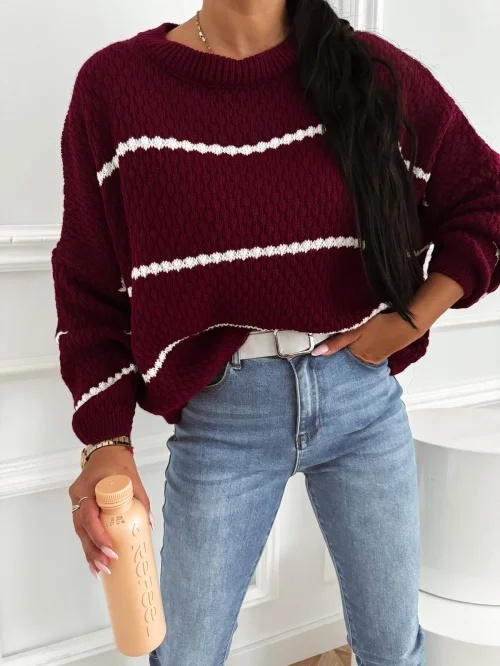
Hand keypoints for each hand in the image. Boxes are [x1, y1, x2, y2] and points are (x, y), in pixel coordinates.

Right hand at [69, 445, 151, 579]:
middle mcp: (79, 496)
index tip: (111, 549)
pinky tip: (93, 560)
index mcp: (90, 488)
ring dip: (89, 552)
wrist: (105, 450)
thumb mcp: (133, 479)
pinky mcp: (80, 505)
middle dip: (93, 550)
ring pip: (80, 531)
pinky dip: (88, 543)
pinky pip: (81, 527)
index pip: (90, 516)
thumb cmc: (118, 463)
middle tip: (106, 567)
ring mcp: (77, 501)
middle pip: (82, 529)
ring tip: (99, 570)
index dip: (99, 535)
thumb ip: (141, 500)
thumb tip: (148, 525)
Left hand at [311, 311, 425, 364]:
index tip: (323, 349)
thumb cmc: (380, 325)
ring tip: (354, 339)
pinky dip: (365, 348)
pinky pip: (370, 353)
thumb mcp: (355, 331)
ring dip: (355, 349)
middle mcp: (365, 362)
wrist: (407, 324)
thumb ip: (336, 342)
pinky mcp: (384, 353)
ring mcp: (376, 358)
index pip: (339, 358)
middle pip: (349, 357)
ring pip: (359, 355)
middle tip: (339, 341)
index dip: (332, 353)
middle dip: (343, 352)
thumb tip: (316, 353)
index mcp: (356, 357)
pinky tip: (366, 340)